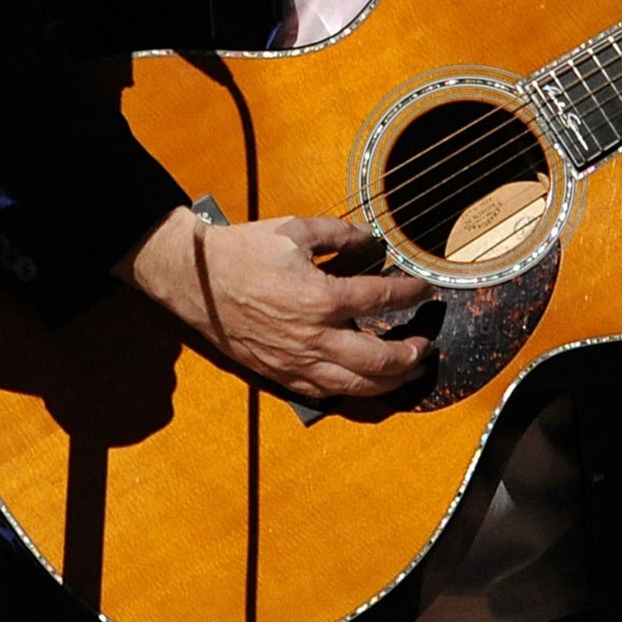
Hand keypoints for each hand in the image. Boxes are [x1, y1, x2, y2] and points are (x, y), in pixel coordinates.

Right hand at [119, 207, 432, 399]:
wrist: (196, 280)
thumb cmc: (242, 252)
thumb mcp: (295, 229)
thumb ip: (340, 234)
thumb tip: (371, 241)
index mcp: (321, 297)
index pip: (382, 299)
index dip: (411, 293)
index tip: (425, 289)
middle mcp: (314, 337)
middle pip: (380, 359)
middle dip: (411, 354)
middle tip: (425, 345)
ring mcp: (297, 361)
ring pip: (357, 385)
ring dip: (390, 381)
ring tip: (406, 371)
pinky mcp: (280, 374)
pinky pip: (325, 391)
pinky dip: (352, 389)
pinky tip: (362, 381)